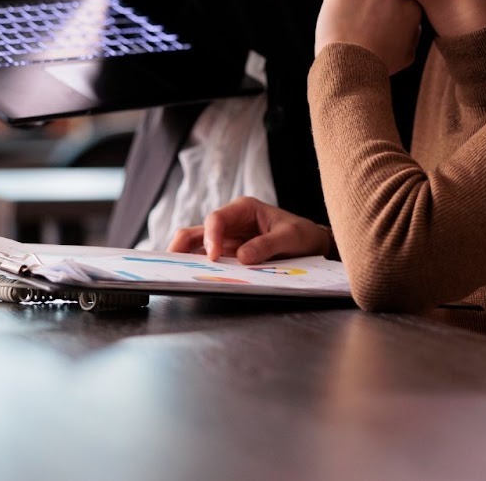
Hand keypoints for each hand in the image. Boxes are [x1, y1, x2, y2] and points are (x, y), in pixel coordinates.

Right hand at [167, 196, 331, 264]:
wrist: (312, 245)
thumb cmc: (302, 234)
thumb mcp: (290, 237)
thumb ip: (267, 245)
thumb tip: (242, 257)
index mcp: (244, 208)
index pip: (217, 218)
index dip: (211, 236)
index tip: (213, 257)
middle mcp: (231, 222)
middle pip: (198, 230)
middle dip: (183, 245)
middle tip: (173, 263)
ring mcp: (227, 239)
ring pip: (197, 245)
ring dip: (186, 258)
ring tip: (175, 273)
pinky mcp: (229, 254)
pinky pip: (208, 259)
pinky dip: (198, 268)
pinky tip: (192, 278)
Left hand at [315, 0, 421, 73]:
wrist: (350, 66)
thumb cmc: (379, 64)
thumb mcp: (407, 54)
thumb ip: (414, 33)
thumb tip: (413, 21)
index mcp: (410, 5)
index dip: (388, 10)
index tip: (380, 23)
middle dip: (372, 1)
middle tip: (363, 23)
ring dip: (355, 1)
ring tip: (350, 26)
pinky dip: (337, 3)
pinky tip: (338, 21)